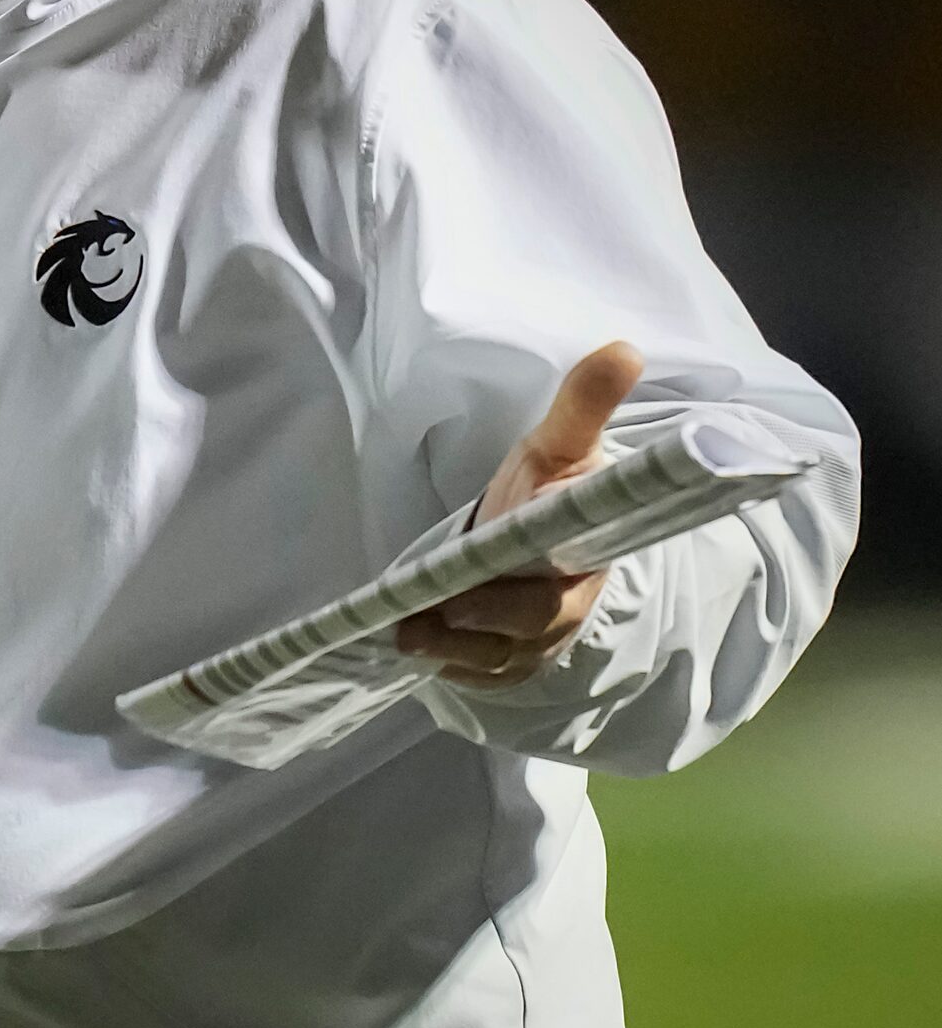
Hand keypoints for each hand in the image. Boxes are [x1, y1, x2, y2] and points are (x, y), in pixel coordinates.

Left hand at [393, 340, 642, 689]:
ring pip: (495, 657)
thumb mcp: (559, 447)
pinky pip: (478, 679)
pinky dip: (448, 671)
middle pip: (530, 621)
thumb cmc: (547, 493)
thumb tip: (623, 349)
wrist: (540, 540)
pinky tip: (417, 657)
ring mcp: (537, 641)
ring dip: (449, 650)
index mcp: (584, 550)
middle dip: (483, 618)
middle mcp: (566, 605)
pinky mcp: (507, 665)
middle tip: (434, 608)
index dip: (537, 574)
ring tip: (405, 634)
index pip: (569, 565)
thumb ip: (582, 406)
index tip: (498, 563)